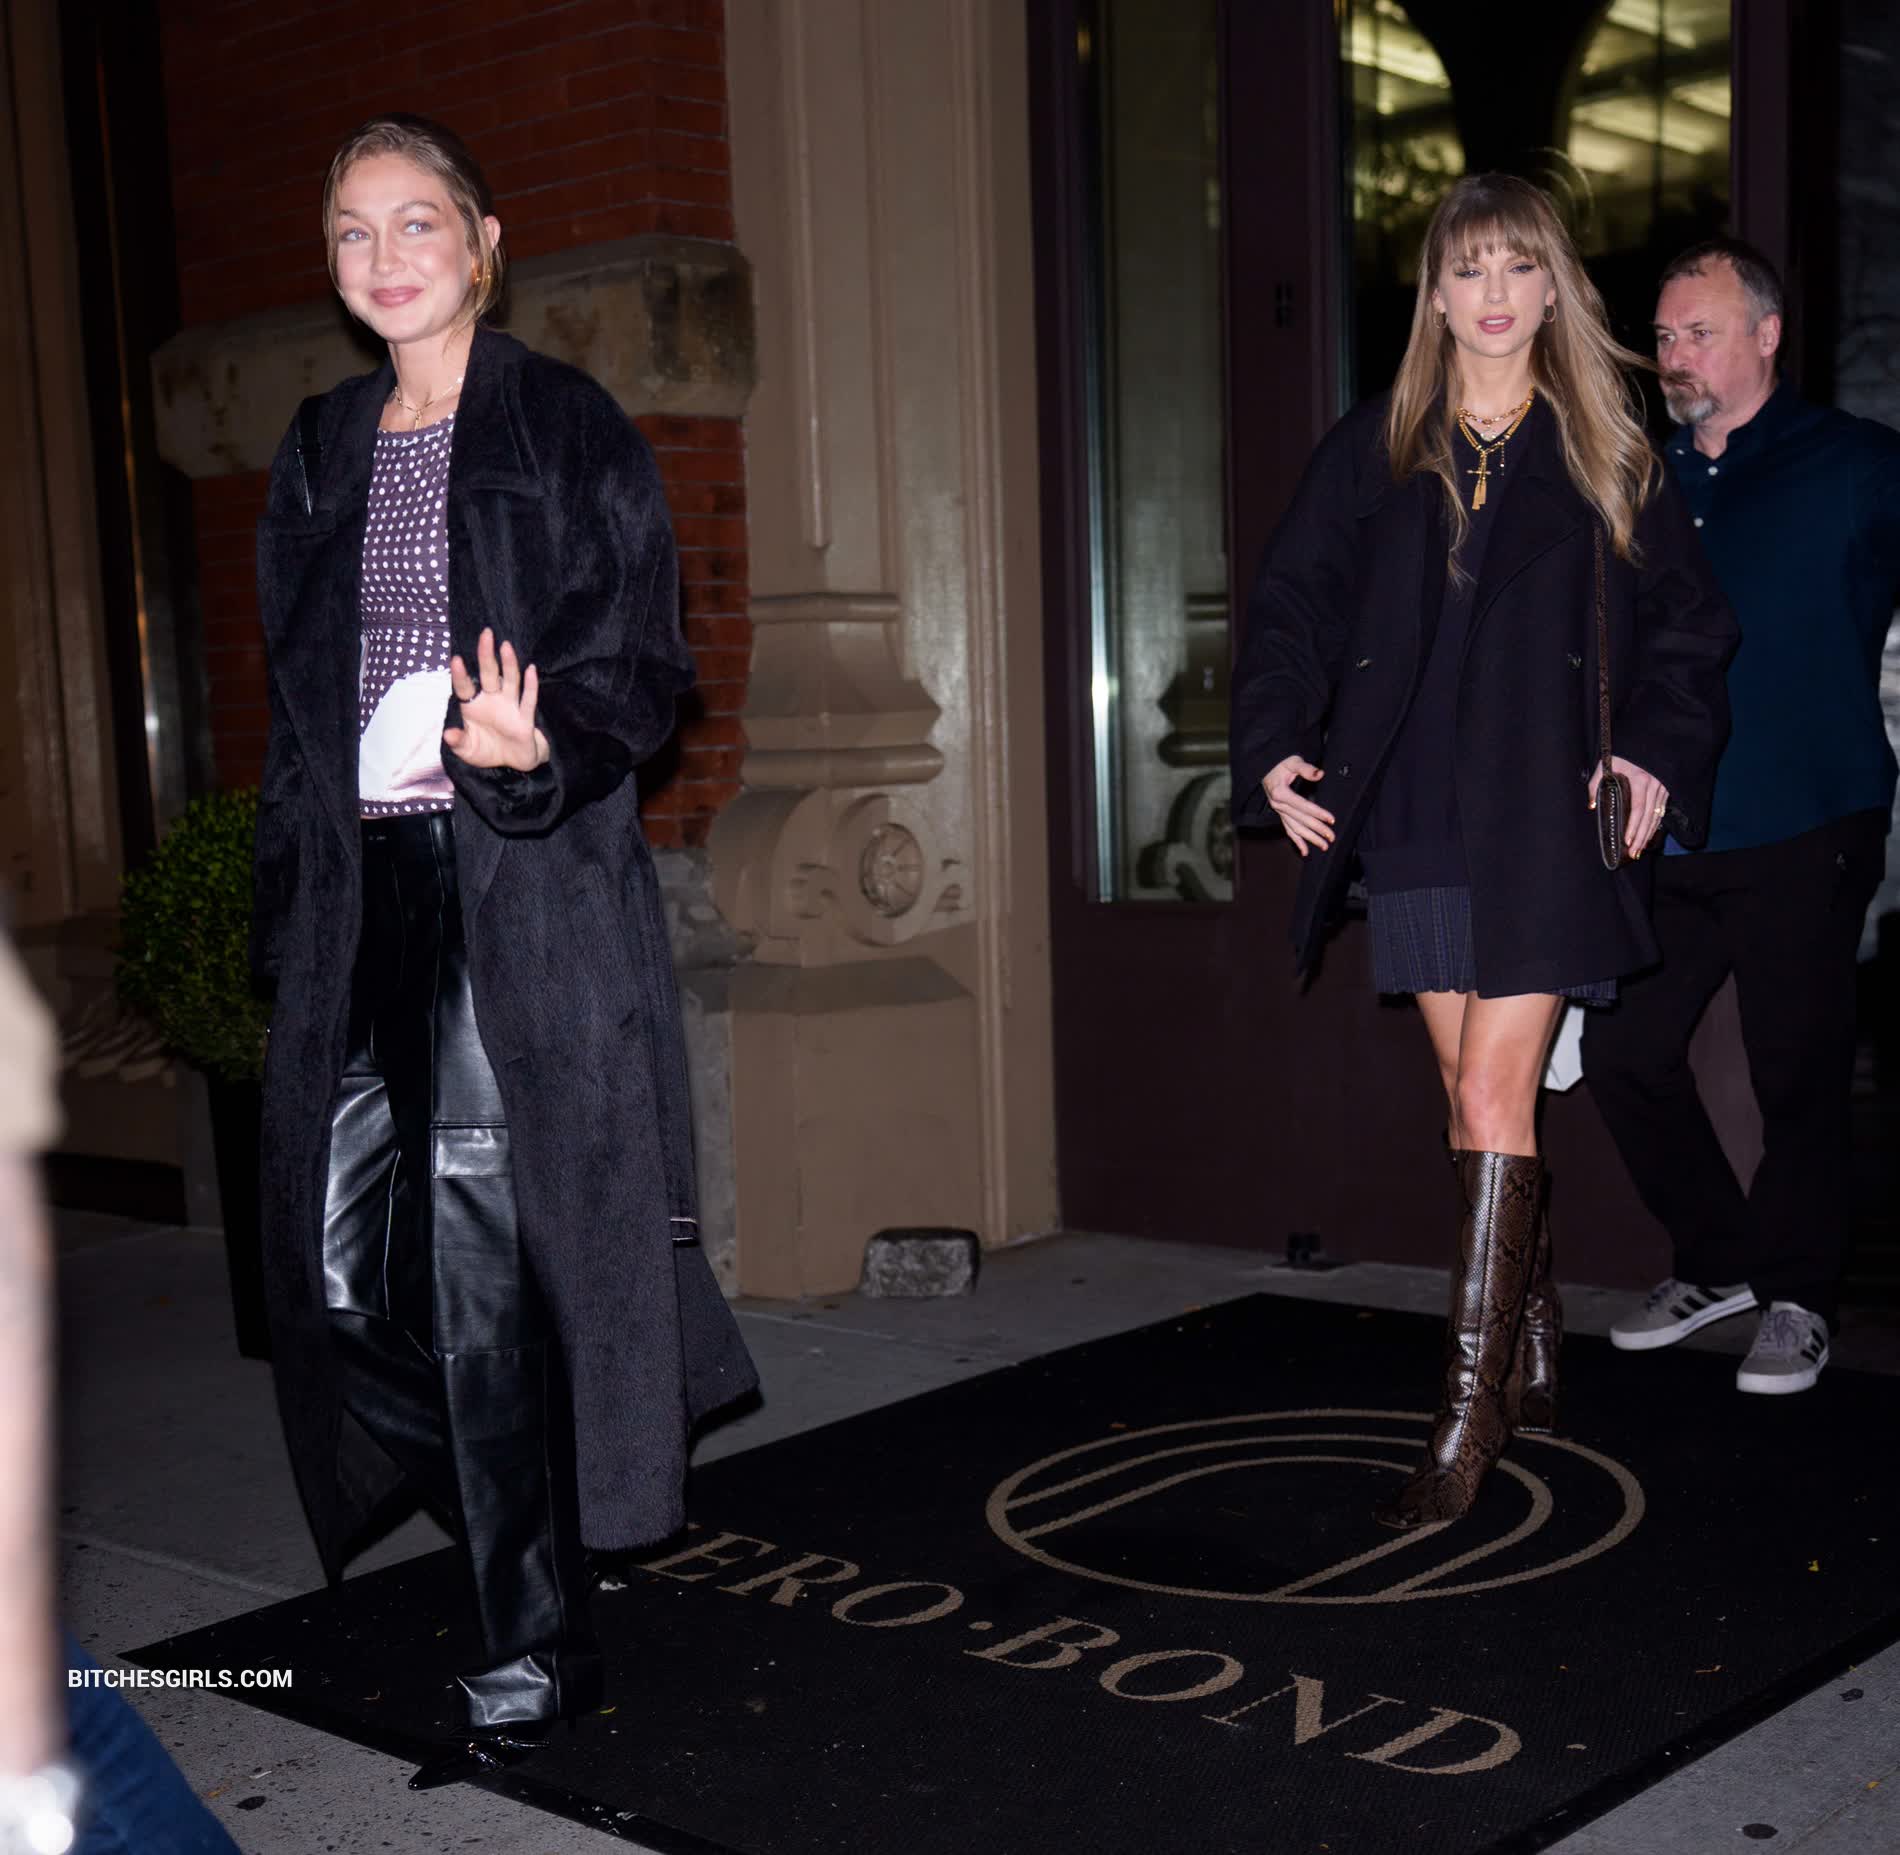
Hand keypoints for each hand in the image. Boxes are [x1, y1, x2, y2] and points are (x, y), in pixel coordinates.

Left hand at [444, 628, 549, 771]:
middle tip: (485, 634)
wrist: (513, 763)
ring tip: (505, 646)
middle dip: (486, 655)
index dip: (460, 675)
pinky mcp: (525, 719)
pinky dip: (531, 686)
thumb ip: (458, 742)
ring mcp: (510, 707)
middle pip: (489, 674)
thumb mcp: (467, 750)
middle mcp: (492, 701)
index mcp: (473, 705)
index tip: (456, 659)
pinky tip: (531, 670)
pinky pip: (528, 701)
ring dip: (508, 664)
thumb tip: (448, 734)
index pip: (465, 687)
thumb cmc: (487, 750)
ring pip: (510, 681)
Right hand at [1263, 755, 1334, 858]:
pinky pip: (1288, 830)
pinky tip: (1305, 851)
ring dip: (1310, 838)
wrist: (1266, 766)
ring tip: (1324, 846)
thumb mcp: (1292, 761)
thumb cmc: (1280, 763)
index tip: (1331, 819)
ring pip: (1295, 828)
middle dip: (1317, 829)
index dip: (1318, 813)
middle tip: (1331, 837)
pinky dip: (1296, 841)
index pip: (1303, 806)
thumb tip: (1320, 774)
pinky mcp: (1280, 813)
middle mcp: (1278, 805)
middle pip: (1300, 820)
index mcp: (1280, 793)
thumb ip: (1306, 769)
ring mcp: (1278, 811)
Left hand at [1588, 755, 1669, 858]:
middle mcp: (1655, 784)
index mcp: (1640, 779)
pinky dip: (1656, 824)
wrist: (1647, 738)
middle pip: (1649, 816)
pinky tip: (1650, 835)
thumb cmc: (1623, 752)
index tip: (1628, 841)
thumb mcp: (1606, 763)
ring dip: (1649, 834)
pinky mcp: (1667, 788)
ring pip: (1657, 815)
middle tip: (1635, 853)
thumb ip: (1596, 784)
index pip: (1638, 808)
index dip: (1634, 826)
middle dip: (1642, 836)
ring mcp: (1663, 787)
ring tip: (1641, 849)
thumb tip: (1591, 806)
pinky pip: (1662, 810)